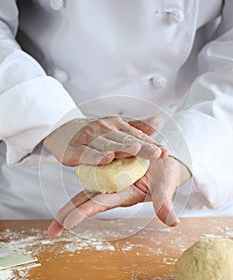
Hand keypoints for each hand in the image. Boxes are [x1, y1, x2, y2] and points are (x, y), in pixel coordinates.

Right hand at [43, 115, 166, 165]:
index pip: (137, 136)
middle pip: (126, 140)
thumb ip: (138, 127)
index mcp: (116, 125)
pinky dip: (96, 157)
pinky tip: (107, 158)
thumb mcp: (116, 127)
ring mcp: (88, 138)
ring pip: (108, 145)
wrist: (61, 129)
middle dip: (143, 147)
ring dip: (122, 148)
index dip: (152, 144)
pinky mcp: (74, 150)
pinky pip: (86, 154)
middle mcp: (104, 129)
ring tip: (136, 150)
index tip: (166, 152)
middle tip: (158, 153)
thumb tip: (160, 120)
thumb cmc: (94, 132)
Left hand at [48, 156, 190, 236]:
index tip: (67, 223)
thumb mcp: (165, 187)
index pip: (100, 204)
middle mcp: (113, 190)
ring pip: (87, 192)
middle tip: (52, 230)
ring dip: (72, 205)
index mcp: (124, 194)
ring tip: (56, 218)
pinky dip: (81, 175)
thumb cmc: (166, 175)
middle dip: (70, 214)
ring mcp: (110, 180)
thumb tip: (174, 224)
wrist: (164, 161)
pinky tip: (66, 184)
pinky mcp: (110, 168)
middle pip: (87, 202)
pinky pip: (93, 171)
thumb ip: (164, 204)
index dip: (84, 212)